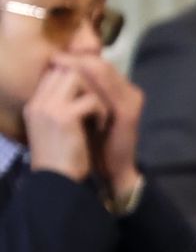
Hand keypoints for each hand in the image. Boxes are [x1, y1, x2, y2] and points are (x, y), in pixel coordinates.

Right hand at [21, 62, 107, 183]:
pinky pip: (91, 99)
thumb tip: (89, 86)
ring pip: (79, 76)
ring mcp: (48, 107)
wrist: (59, 184)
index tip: (98, 89)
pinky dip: (102, 111)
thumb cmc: (64, 160)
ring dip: (97, 93)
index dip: (80, 73)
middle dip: (92, 78)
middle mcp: (38, 102)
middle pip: (67, 67)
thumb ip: (67, 106)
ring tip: (102, 114)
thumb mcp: (60, 128)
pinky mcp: (63, 117)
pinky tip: (102, 126)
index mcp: (35, 105)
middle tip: (104, 98)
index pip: (56, 70)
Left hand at [52, 54, 143, 197]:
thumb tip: (60, 73)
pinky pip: (108, 89)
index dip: (76, 59)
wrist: (113, 169)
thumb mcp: (87, 113)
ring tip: (61, 65)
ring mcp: (131, 100)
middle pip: (102, 65)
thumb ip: (82, 94)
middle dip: (76, 59)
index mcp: (122, 91)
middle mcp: (130, 91)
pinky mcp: (128, 111)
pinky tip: (73, 81)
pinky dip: (90, 82)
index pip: (99, 66)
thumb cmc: (96, 143)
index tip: (54, 58)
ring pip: (105, 72)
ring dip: (81, 67)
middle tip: (54, 57)